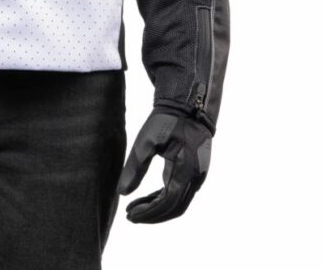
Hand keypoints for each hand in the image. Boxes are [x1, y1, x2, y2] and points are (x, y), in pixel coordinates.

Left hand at [118, 107, 212, 223]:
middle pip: (175, 208)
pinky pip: (182, 193)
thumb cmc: (166, 121)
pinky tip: (149, 198)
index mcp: (185, 170)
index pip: (167, 202)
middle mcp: (196, 177)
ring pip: (179, 203)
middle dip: (152, 215)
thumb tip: (122, 193)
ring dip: (158, 209)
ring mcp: (199, 176)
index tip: (129, 215)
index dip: (148, 212)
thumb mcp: (146, 141)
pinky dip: (165, 198)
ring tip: (135, 209)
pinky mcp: (196, 172)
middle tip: (130, 216)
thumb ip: (134, 168)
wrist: (189, 106)